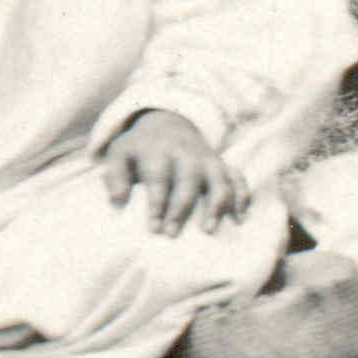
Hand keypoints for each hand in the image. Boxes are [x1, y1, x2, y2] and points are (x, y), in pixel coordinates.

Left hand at [97, 109, 251, 237]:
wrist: (168, 123)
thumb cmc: (139, 150)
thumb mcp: (119, 154)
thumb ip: (114, 176)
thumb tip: (118, 201)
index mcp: (159, 151)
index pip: (159, 177)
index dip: (157, 202)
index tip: (154, 228)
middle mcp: (187, 154)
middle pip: (189, 180)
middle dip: (182, 208)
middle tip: (172, 234)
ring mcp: (208, 158)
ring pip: (219, 179)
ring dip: (217, 204)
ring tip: (208, 230)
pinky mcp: (222, 164)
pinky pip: (238, 177)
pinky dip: (242, 196)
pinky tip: (240, 218)